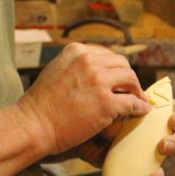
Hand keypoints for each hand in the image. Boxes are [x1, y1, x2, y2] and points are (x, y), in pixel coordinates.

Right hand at [16, 43, 150, 156]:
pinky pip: (132, 102)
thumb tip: (97, 69)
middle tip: (132, 90)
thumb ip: (76, 66)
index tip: (119, 80)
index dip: (115, 69)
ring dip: (136, 90)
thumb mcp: (56, 70)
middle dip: (128, 78)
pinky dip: (140, 107)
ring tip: (137, 100)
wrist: (33, 124)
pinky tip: (141, 112)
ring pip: (131, 79)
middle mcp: (89, 61)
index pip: (106, 55)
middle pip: (122, 64)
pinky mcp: (106, 103)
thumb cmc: (41, 104)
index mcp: (77, 51)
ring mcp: (99, 81)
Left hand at [76, 99, 174, 175]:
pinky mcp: (141, 164)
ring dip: (170, 156)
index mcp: (151, 109)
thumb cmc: (97, 115)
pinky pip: (154, 172)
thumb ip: (118, 112)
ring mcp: (149, 147)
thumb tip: (123, 123)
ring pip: (170, 151)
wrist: (81, 135)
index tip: (171, 122)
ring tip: (159, 158)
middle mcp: (154, 127)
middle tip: (164, 145)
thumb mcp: (108, 108)